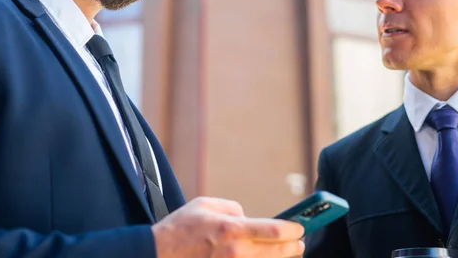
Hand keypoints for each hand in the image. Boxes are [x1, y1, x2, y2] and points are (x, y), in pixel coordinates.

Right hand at [152, 196, 304, 257]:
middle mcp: (236, 252)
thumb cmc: (179, 228)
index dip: (294, 229)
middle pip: (278, 252)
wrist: (156, 255)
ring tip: (290, 253)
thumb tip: (247, 217)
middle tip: (300, 242)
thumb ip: (231, 208)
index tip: (301, 227)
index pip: (275, 230)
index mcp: (232, 229)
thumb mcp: (205, 205)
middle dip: (294, 246)